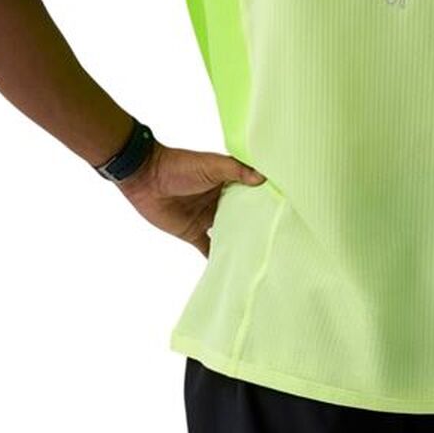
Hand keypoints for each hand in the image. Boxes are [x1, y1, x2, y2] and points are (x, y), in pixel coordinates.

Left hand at [113, 140, 266, 256]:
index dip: (267, 200)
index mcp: (228, 182)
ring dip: (240, 241)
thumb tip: (263, 178)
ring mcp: (207, 217)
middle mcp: (220, 200)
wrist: (145, 177)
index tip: (287, 210)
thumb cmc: (179, 166)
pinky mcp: (192, 232)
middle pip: (243, 214)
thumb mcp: (211, 164)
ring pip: (229, 232)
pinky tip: (231, 268)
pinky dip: (217, 257)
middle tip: (279, 236)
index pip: (252, 192)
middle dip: (257, 224)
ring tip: (261, 254)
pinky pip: (207, 248)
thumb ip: (236, 170)